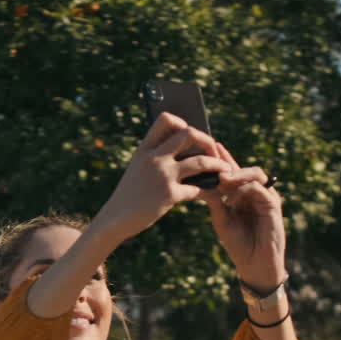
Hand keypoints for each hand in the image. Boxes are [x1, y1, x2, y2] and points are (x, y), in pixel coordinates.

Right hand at [90, 112, 230, 241]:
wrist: (115, 219)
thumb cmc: (130, 194)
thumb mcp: (138, 169)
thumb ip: (156, 157)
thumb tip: (187, 150)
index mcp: (145, 149)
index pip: (166, 120)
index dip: (183, 123)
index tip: (190, 136)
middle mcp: (154, 158)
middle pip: (189, 134)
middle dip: (207, 141)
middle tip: (213, 150)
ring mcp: (162, 176)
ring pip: (201, 162)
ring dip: (217, 165)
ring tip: (225, 170)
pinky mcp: (169, 195)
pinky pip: (198, 188)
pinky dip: (209, 190)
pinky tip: (214, 192)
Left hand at [198, 143, 286, 291]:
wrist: (255, 265)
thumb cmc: (239, 244)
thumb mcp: (222, 220)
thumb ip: (216, 202)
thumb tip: (203, 184)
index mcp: (243, 194)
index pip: (234, 172)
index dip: (223, 159)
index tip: (209, 147)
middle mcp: (256, 193)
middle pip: (245, 169)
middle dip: (229, 163)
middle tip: (213, 162)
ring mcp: (267, 198)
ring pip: (256, 175)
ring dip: (238, 175)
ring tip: (222, 178)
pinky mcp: (274, 207)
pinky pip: (262, 190)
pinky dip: (247, 188)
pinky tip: (232, 192)